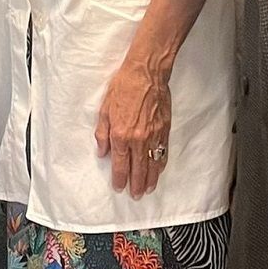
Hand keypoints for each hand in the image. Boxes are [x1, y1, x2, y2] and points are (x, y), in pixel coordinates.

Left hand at [95, 56, 171, 198]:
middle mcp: (138, 138)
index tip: (119, 187)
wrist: (146, 73)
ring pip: (152, 164)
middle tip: (135, 195)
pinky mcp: (165, 129)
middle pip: (138, 169)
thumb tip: (102, 152)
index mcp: (121, 134)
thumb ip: (102, 134)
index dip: (119, 178)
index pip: (120, 164)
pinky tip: (158, 171)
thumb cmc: (124, 87)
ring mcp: (154, 135)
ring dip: (150, 179)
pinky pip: (163, 152)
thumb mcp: (104, 109)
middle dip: (136, 184)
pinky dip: (160, 164)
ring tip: (147, 189)